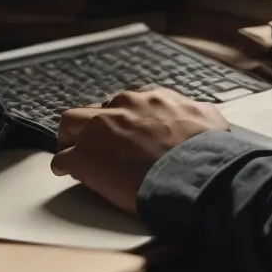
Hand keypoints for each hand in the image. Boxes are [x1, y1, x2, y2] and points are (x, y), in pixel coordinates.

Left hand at [51, 86, 229, 213]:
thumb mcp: (208, 119)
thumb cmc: (205, 151)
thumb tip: (202, 115)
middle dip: (91, 124)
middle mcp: (121, 107)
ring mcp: (99, 130)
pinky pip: (63, 159)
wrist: (193, 173)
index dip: (121, 119)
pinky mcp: (85, 157)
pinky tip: (67, 173)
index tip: (122, 131)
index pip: (125, 102)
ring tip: (72, 153)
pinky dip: (64, 166)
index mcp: (149, 98)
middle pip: (93, 109)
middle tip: (93, 141)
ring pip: (70, 124)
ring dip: (70, 138)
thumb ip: (197, 113)